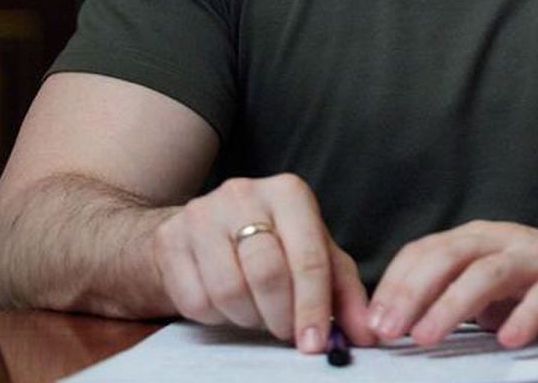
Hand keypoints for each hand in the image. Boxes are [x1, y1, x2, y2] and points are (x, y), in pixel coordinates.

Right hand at [150, 172, 377, 352]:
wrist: (199, 232)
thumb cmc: (270, 245)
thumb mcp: (314, 258)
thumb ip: (344, 293)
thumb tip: (368, 332)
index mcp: (289, 193)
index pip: (309, 256)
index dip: (313, 307)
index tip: (314, 344)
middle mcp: (244, 193)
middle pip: (268, 273)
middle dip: (280, 316)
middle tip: (285, 332)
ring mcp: (201, 213)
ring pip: (229, 290)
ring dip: (247, 317)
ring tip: (256, 312)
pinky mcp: (169, 239)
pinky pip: (195, 300)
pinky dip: (215, 316)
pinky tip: (225, 304)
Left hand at [367, 220, 537, 347]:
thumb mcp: (497, 290)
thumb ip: (458, 299)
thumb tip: (404, 325)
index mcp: (482, 240)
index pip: (425, 251)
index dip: (394, 284)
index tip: (372, 320)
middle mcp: (507, 240)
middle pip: (449, 256)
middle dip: (412, 293)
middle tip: (389, 331)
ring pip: (488, 273)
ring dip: (453, 305)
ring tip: (428, 337)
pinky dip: (523, 316)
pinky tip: (507, 340)